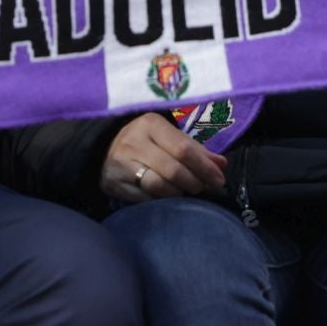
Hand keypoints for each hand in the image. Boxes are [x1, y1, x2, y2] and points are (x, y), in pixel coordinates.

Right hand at [100, 113, 228, 203]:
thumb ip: (196, 150)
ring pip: (158, 186)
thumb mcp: (169, 137)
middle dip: (194, 183)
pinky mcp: (113, 183)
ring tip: (186, 193)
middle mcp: (133, 141)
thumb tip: (222, 165)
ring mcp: (121, 163)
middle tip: (203, 188)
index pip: (183, 149)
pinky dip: (161, 201)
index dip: (204, 167)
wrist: (104, 147)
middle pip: (173, 170)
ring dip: (179, 194)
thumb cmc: (146, 141)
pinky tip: (168, 198)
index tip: (219, 180)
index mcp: (150, 124)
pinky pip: (144, 198)